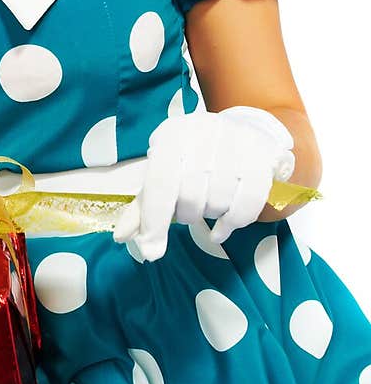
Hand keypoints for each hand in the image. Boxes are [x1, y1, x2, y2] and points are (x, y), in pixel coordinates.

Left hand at [111, 106, 295, 260]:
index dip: (154, 221)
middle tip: (189, 210)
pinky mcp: (262, 155)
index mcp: (171, 136)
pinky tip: (224, 227)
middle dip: (186, 215)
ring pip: (219, 201)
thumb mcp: (163, 174)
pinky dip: (235, 223)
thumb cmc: (192, 160)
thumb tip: (121, 237)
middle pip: (190, 196)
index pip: (160, 183)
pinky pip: (249, 203)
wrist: (240, 133)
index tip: (151, 252)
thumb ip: (143, 207)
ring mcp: (235, 141)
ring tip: (209, 205)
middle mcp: (202, 132)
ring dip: (211, 216)